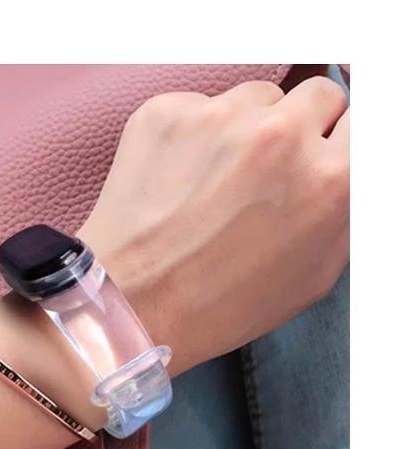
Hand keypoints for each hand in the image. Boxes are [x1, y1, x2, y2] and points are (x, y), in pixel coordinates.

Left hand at [79, 77, 349, 374]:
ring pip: (258, 97)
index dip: (339, 144)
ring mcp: (218, 117)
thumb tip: (347, 163)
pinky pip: (201, 106)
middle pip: (318, 96)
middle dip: (302, 129)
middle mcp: (280, 135)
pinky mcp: (167, 112)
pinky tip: (178, 179)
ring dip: (248, 129)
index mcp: (330, 180)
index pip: (363, 122)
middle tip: (270, 171)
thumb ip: (344, 208)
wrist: (132, 304)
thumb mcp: (312, 275)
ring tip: (216, 181)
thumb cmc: (221, 304)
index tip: (323, 157)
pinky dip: (196, 135)